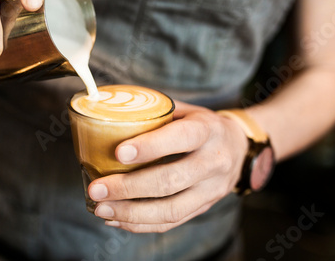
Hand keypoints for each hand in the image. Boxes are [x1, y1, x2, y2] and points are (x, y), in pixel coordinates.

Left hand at [88, 101, 248, 232]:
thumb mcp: (185, 109)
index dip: (151, 146)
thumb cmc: (200, 124)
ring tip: (101, 209)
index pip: (181, 138)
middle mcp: (213, 161)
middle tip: (97, 189)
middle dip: (128, 188)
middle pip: (171, 180)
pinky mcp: (204, 207)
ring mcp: (211, 189)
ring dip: (131, 213)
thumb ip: (154, 112)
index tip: (119, 153)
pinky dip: (141, 225)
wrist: (238, 146)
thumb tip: (108, 114)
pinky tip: (117, 219)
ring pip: (170, 209)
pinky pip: (172, 222)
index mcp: (208, 130)